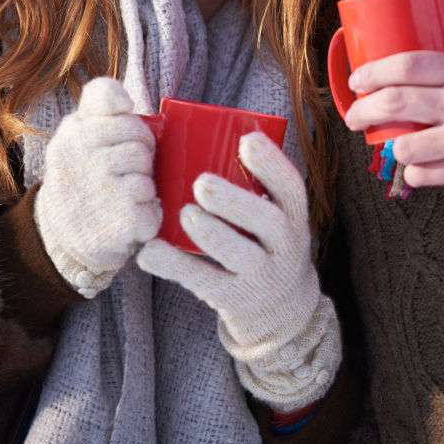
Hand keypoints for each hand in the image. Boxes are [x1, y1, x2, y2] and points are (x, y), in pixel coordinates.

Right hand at [35, 77, 161, 296]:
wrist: (60, 238)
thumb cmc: (81, 176)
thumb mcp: (77, 134)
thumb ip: (100, 106)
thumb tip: (125, 101)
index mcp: (73, 133)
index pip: (112, 100)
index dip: (130, 122)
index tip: (127, 139)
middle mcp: (81, 156)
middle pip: (142, 140)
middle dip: (142, 157)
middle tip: (125, 175)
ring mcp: (102, 189)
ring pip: (148, 173)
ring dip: (144, 188)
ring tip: (124, 198)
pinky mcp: (122, 221)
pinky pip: (155, 208)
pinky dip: (149, 217)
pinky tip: (129, 220)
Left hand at [137, 132, 340, 410]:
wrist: (281, 310)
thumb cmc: (265, 242)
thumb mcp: (275, 215)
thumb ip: (252, 185)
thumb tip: (201, 132)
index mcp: (294, 216)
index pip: (292, 187)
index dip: (272, 163)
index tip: (246, 140)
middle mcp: (285, 246)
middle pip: (269, 223)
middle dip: (236, 201)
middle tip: (202, 183)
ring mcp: (261, 276)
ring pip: (240, 256)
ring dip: (212, 233)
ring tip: (186, 213)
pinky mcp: (234, 299)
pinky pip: (205, 282)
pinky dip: (175, 267)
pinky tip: (149, 251)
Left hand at [345, 50, 443, 196]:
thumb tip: (432, 54)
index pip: (407, 64)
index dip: (373, 72)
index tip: (357, 81)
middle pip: (395, 102)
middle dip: (363, 110)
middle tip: (353, 116)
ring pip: (406, 146)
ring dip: (393, 146)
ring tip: (394, 143)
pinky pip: (428, 176)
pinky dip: (415, 174)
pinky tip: (417, 169)